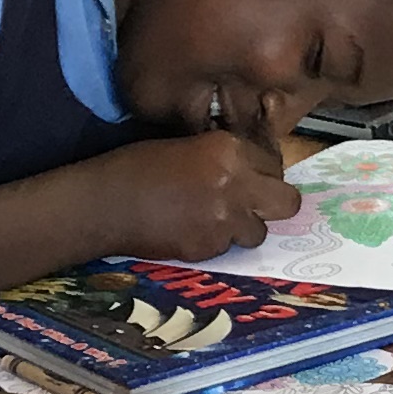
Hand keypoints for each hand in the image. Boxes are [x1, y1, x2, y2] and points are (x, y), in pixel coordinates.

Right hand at [98, 129, 300, 259]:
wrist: (105, 203)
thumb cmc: (136, 166)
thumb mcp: (186, 145)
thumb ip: (223, 156)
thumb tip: (248, 170)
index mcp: (228, 149)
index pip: (274, 163)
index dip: (264, 172)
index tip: (253, 177)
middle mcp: (236, 183)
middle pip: (286, 202)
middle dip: (275, 204)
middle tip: (254, 205)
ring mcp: (225, 220)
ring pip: (259, 232)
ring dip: (244, 227)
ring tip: (216, 220)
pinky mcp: (209, 248)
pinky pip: (228, 247)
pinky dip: (216, 241)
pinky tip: (191, 230)